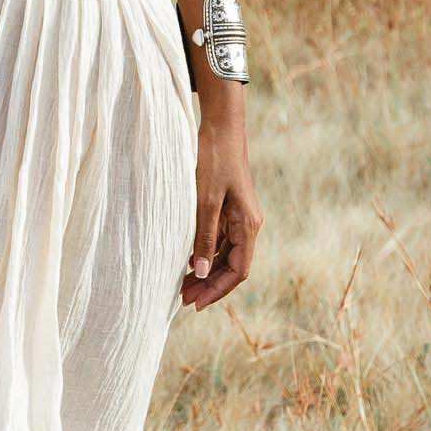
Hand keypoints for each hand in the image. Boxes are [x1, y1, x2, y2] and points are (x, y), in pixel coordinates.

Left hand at [181, 120, 259, 308]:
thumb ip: (204, 238)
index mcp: (249, 225)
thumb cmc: (213, 160)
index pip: (238, 271)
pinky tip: (187, 261)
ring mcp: (239, 216)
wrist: (220, 126)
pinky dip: (205, 253)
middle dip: (210, 285)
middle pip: (232, 266)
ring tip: (182, 285)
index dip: (217, 290)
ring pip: (225, 254)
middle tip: (183, 299)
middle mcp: (248, 224)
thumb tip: (202, 273)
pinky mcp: (229, 208)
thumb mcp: (205, 201)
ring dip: (206, 271)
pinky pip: (219, 240)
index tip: (195, 303)